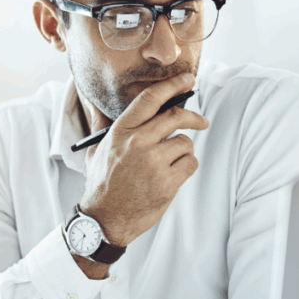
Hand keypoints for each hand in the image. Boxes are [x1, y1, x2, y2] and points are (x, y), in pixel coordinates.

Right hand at [78, 73, 208, 246]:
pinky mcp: (166, 182)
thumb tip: (99, 102)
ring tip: (167, 165)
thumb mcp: (97, 150)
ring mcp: (153, 163)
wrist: (104, 218)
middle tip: (201, 122)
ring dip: (182, 152)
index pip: (150, 99)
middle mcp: (137, 143)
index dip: (172, 85)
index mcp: (121, 131)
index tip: (188, 80)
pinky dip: (185, 168)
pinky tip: (170, 176)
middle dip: (193, 117)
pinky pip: (190, 163)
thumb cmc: (102, 183)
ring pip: (185, 143)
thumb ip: (104, 126)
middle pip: (175, 117)